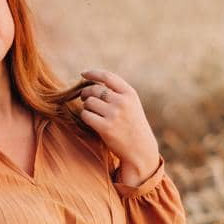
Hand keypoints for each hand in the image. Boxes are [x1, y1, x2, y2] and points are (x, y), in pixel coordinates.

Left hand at [79, 68, 160, 185]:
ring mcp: (114, 114)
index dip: (92, 73)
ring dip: (87, 107)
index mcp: (130, 93)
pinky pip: (86, 115)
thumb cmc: (133, 126)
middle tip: (84, 99)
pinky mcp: (105, 127)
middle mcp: (122, 102)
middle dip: (86, 93)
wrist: (140, 149)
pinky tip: (91, 121)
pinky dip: (85, 117)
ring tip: (93, 113)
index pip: (107, 76)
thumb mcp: (132, 104)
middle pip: (94, 89)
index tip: (83, 74)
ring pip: (88, 102)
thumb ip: (117, 93)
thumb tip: (92, 82)